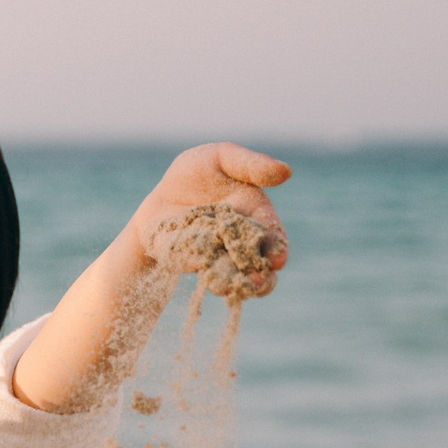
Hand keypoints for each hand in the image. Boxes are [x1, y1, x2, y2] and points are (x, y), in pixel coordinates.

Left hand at [128, 144, 292, 296]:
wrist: (161, 194)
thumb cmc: (199, 171)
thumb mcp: (223, 158)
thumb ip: (252, 165)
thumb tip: (286, 172)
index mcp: (255, 215)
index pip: (271, 235)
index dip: (276, 248)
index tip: (278, 260)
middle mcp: (239, 240)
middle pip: (256, 262)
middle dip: (259, 275)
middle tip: (259, 283)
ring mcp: (215, 255)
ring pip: (231, 274)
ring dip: (233, 283)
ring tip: (231, 289)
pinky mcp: (188, 261)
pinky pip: (195, 267)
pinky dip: (202, 271)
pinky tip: (208, 279)